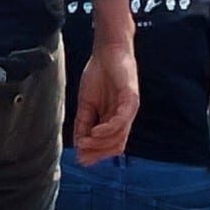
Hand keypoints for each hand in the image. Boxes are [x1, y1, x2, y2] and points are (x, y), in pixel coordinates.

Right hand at [71, 37, 139, 163]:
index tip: (79, 157)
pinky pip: (121, 120)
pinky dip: (108, 129)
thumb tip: (78, 145)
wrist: (107, 52)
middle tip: (81, 154)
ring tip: (85, 142)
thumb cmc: (98, 75)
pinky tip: (94, 131)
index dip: (95, 154)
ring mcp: (129, 109)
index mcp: (115, 120)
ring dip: (100, 143)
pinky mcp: (131, 99)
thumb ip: (83, 124)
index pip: (110, 146)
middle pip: (116, 146)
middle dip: (97, 153)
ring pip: (119, 136)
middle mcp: (125, 118)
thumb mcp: (85, 104)